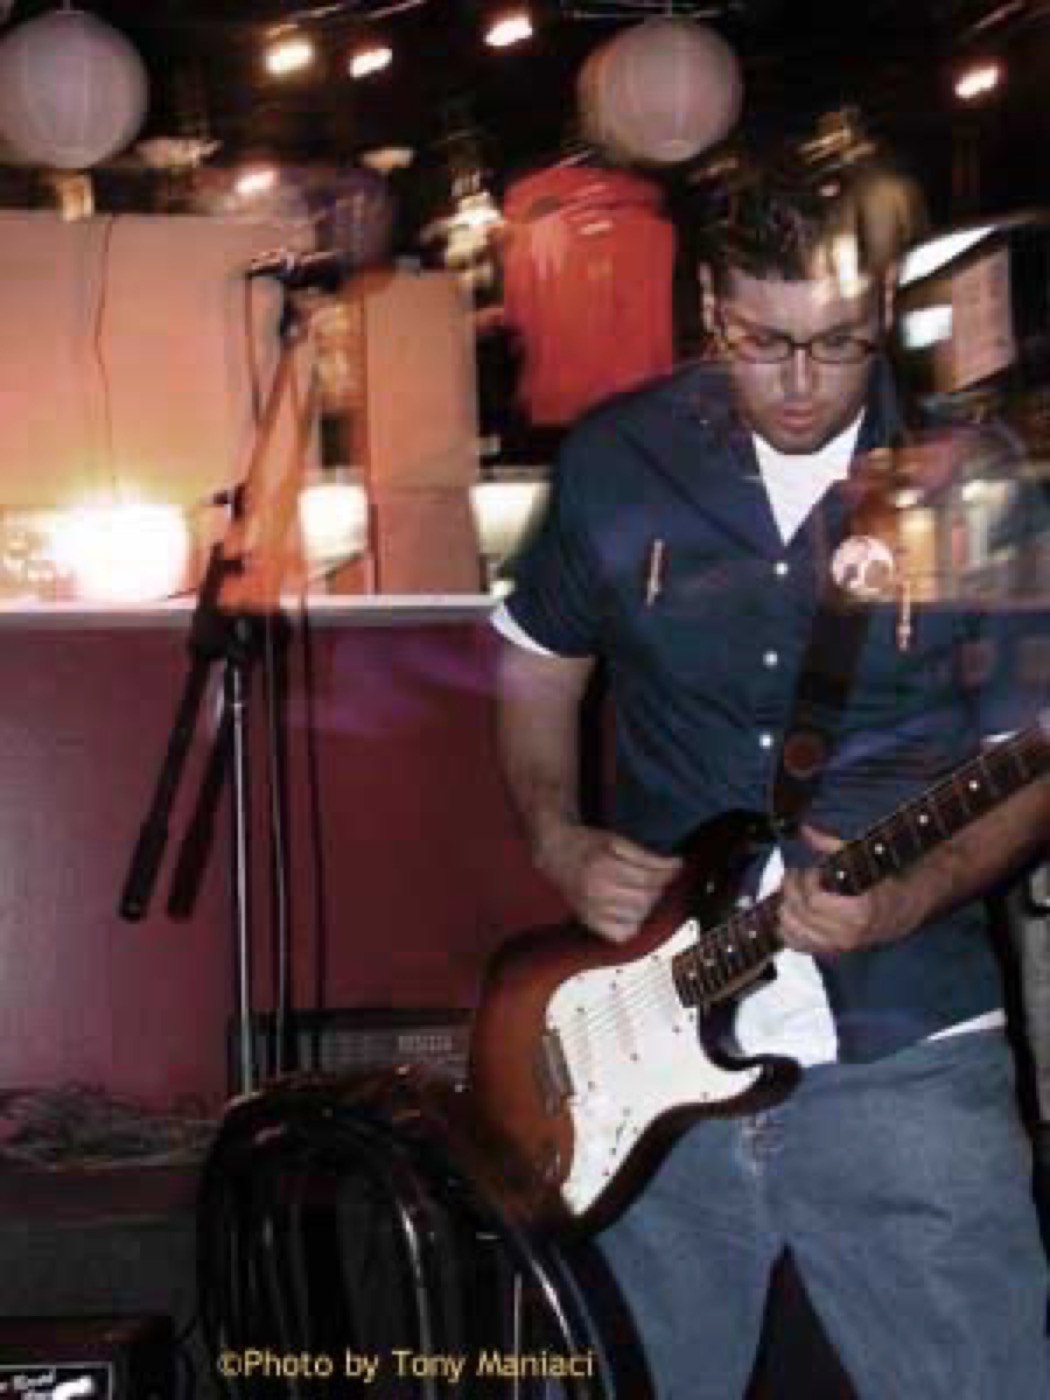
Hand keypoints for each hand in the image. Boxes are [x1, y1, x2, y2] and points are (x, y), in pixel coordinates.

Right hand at [537, 822, 682, 943]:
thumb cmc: (586, 844)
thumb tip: (675, 866)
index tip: (676, 865)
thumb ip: (646, 855)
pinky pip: (622, 934)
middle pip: (646, 899)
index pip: (650, 878)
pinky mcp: (590, 922)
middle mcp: (596, 891)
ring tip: (644, 890)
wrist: (556, 852)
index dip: (669, 872)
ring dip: (648, 904)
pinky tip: (631, 909)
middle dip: (659, 887)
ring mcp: (592, 910)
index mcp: (603, 866)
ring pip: (638, 916)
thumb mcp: (616, 840)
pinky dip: (633, 924)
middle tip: (658, 877)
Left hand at [777, 825, 925, 956]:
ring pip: (793, 928)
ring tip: (792, 887)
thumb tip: (805, 831)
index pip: (815, 899)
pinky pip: (796, 943)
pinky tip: (791, 908)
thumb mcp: (864, 859)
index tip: (809, 866)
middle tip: (794, 872)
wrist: (903, 909)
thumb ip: (832, 845)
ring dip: (786, 905)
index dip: (806, 880)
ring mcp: (837, 946)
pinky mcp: (829, 950)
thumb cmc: (886, 882)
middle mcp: (847, 934)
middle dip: (791, 888)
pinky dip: (786, 926)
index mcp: (860, 912)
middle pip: (801, 912)